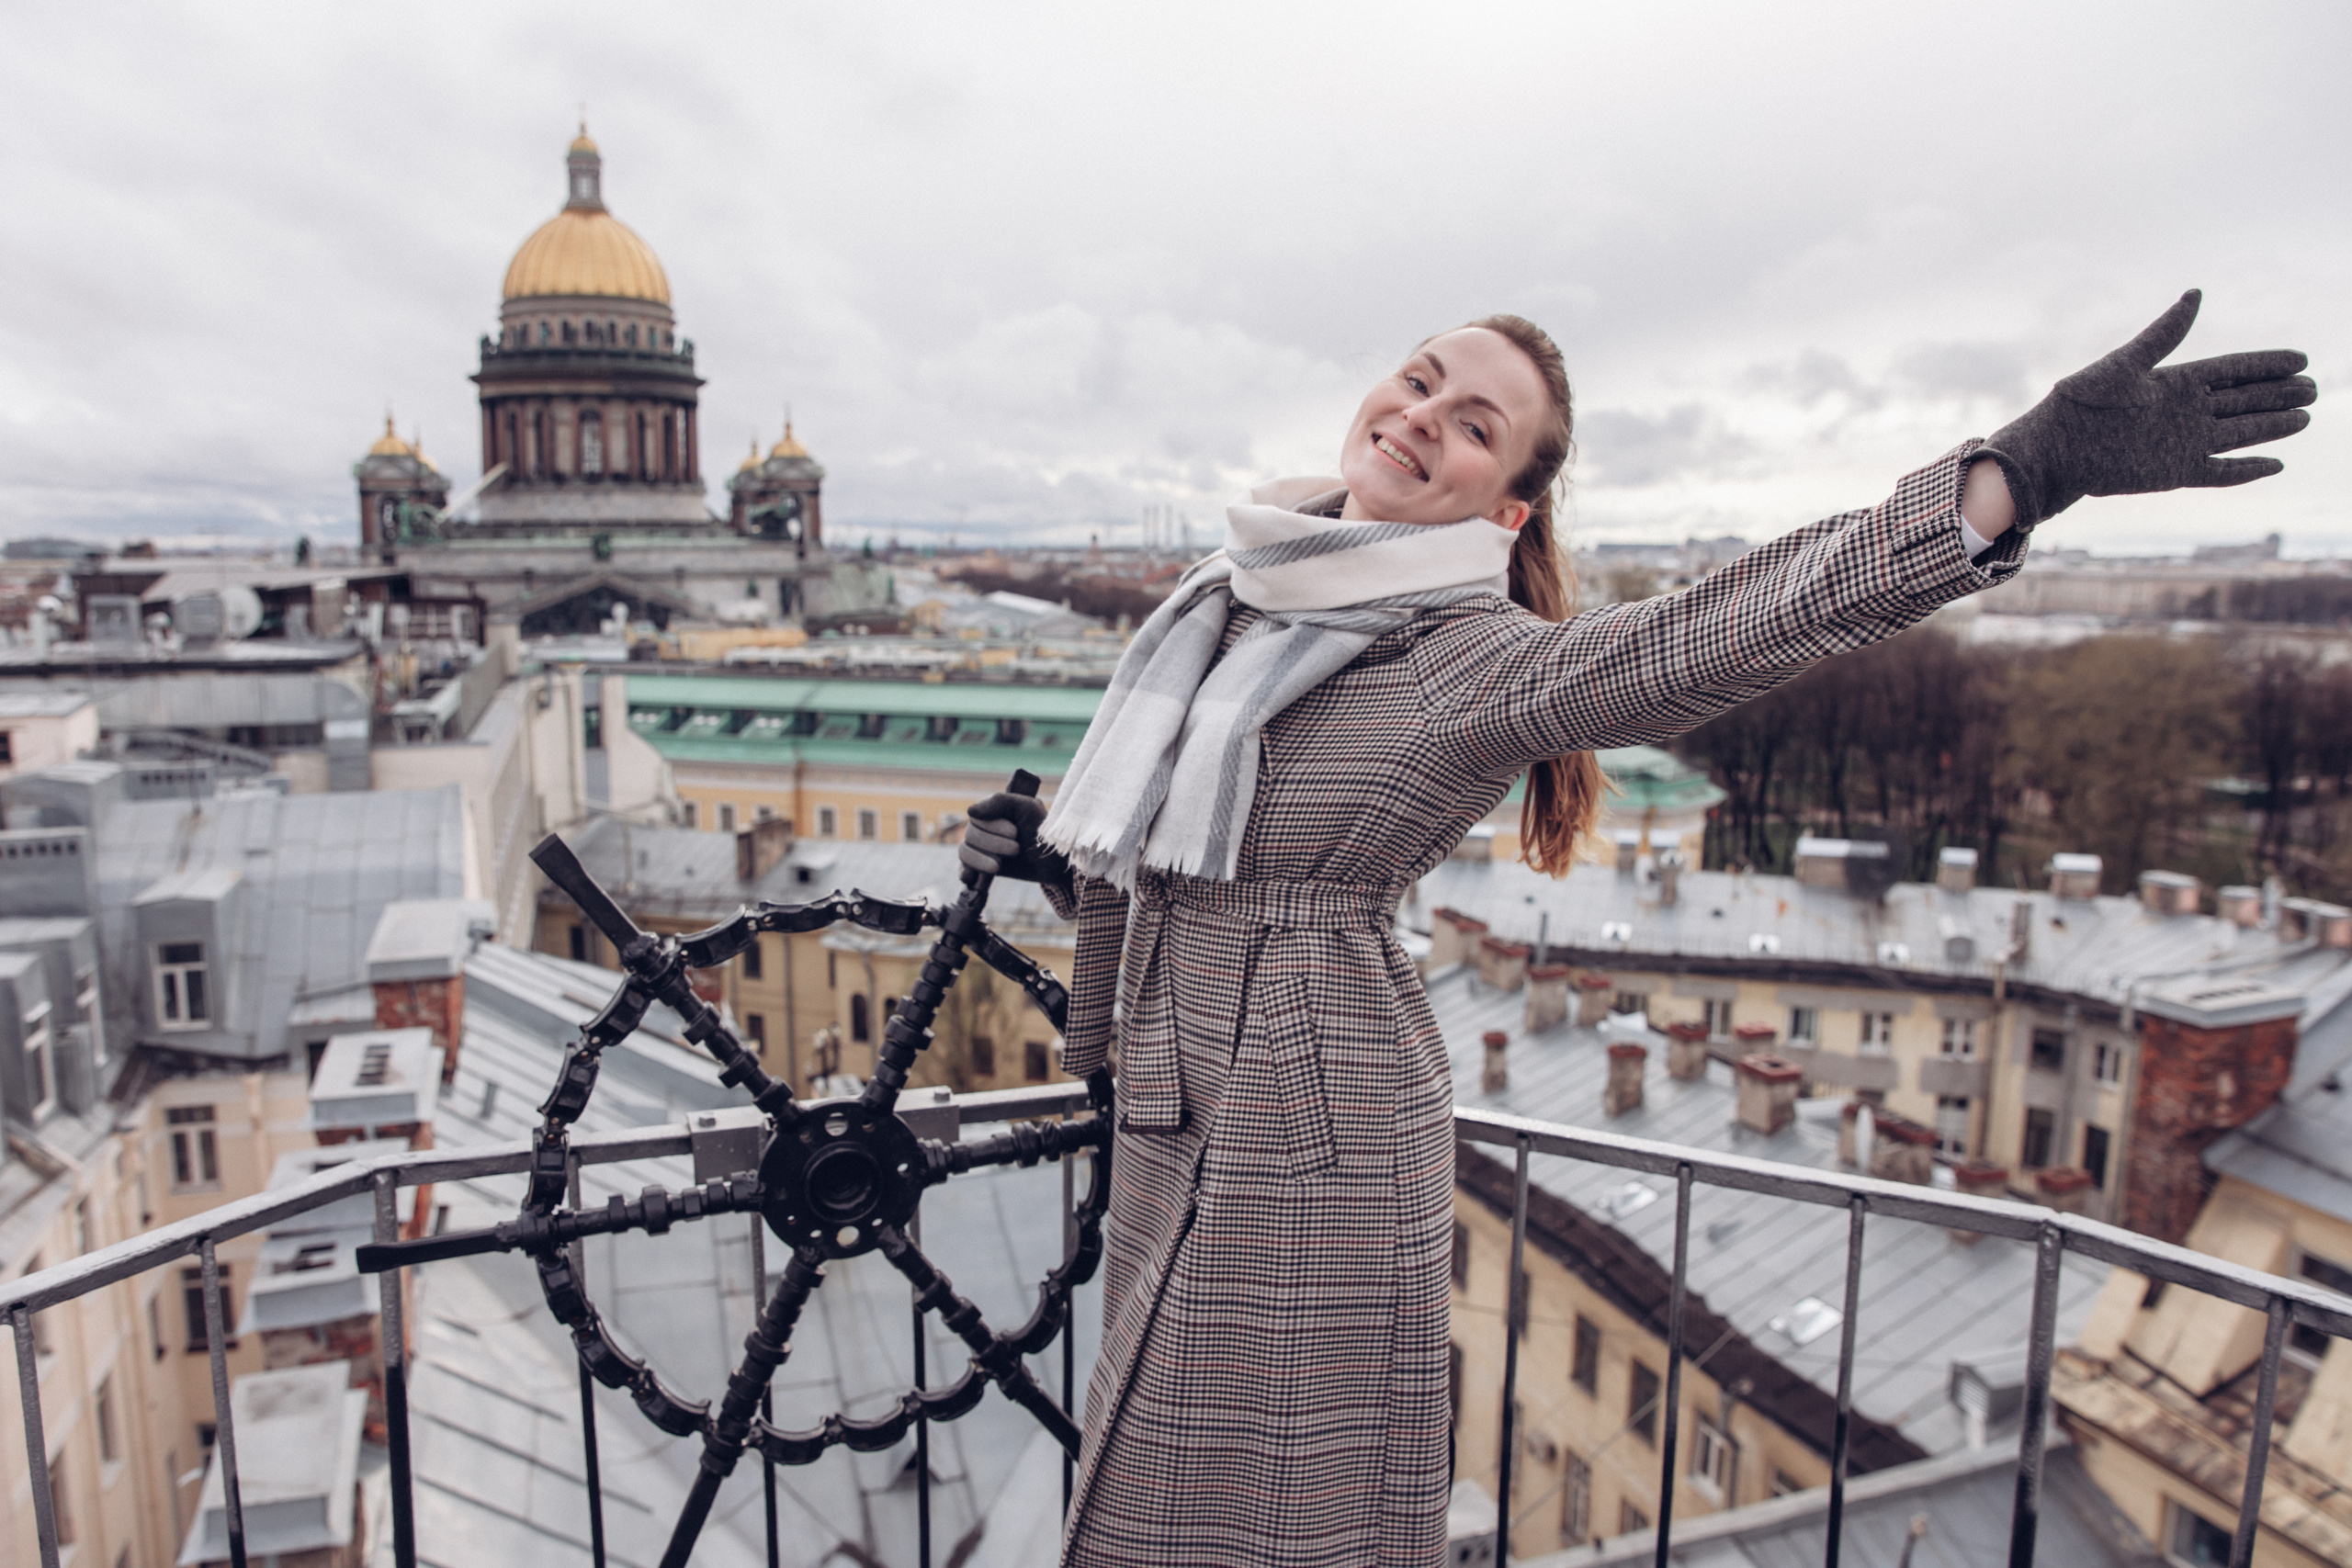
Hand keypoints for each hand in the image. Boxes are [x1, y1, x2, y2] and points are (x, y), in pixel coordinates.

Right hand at [958, 792, 1071, 894]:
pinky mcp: (983, 867)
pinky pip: (964, 869)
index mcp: (992, 811)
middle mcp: (983, 829)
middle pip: (971, 836)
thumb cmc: (1043, 830)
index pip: (977, 819)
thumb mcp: (1027, 807)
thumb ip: (999, 801)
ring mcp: (982, 848)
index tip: (1015, 832)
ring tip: (999, 865)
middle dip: (993, 844)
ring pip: (965, 852)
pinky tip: (971, 877)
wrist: (1055, 860)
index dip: (993, 827)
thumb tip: (970, 811)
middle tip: (1016, 849)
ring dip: (982, 860)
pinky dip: (965, 872)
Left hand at [1981, 290, 2314, 527]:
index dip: (2266, 364)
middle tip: (2314, 387)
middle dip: (2279, 394)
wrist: (2055, 451)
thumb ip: (2164, 334)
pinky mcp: (2176, 473)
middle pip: (2244, 400)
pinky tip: (2275, 464)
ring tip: (2305, 417)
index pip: (2233, 370)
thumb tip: (2197, 294)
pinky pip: (2221, 472)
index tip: (2300, 358)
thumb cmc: (2079, 404)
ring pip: (2240, 433)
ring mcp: (2183, 443)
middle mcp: (2185, 412)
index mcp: (2175, 382)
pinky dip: (2247, 470)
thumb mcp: (2124, 365)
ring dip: (2272, 427)